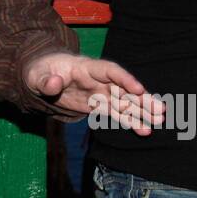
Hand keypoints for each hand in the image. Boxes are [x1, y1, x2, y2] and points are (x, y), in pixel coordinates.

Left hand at [22, 52, 163, 131]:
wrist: (40, 77)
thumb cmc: (39, 72)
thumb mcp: (36, 75)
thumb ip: (46, 81)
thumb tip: (54, 83)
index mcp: (84, 68)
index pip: (109, 70)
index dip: (124, 78)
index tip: (140, 89)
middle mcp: (97, 80)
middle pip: (122, 87)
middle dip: (141, 98)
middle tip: (160, 109)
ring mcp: (99, 92)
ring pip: (124, 101)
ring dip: (141, 111)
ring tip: (159, 120)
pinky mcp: (97, 104)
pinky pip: (116, 113)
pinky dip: (130, 121)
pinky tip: (144, 130)